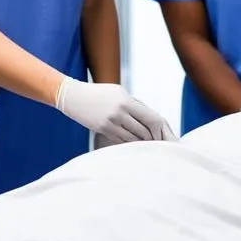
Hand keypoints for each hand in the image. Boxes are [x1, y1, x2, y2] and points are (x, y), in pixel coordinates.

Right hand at [55, 77, 176, 142]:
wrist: (73, 96)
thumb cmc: (99, 93)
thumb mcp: (119, 93)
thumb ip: (134, 105)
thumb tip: (151, 120)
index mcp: (127, 101)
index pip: (152, 118)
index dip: (162, 130)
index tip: (167, 137)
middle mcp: (120, 112)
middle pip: (145, 131)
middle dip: (155, 139)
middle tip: (162, 146)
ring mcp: (110, 122)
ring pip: (134, 138)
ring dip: (143, 143)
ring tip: (151, 147)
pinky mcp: (102, 129)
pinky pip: (122, 140)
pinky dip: (131, 143)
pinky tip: (135, 146)